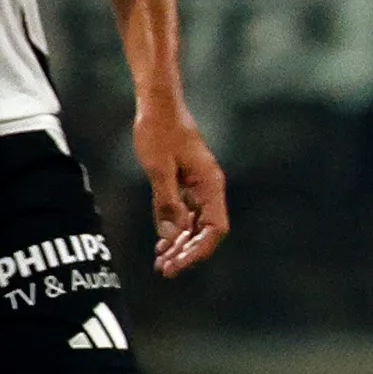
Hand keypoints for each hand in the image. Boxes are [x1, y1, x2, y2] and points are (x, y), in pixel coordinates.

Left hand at [135, 104, 230, 276]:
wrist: (157, 104)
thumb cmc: (159, 129)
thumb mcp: (158, 166)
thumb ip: (166, 201)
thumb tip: (172, 234)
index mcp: (210, 183)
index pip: (215, 228)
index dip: (199, 249)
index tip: (178, 262)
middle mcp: (208, 188)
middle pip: (206, 231)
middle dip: (187, 252)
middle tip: (165, 270)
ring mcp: (197, 187)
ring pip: (195, 226)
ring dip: (180, 246)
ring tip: (161, 263)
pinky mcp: (184, 184)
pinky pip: (184, 215)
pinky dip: (174, 231)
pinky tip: (161, 244)